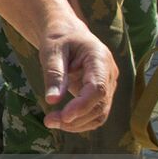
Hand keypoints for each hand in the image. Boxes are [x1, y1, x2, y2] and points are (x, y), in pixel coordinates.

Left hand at [36, 18, 117, 132]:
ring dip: (77, 124)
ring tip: (51, 121)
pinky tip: (62, 121)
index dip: (82, 105)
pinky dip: (80, 122)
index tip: (63, 116)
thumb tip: (52, 101)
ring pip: (100, 114)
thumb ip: (54, 74)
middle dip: (75, 118)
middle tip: (48, 121)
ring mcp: (108, 84)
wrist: (68, 34)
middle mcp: (109, 73)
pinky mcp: (102, 93)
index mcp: (99, 58)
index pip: (97, 88)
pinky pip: (96, 114)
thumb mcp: (51, 51)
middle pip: (100, 104)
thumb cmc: (59, 39)